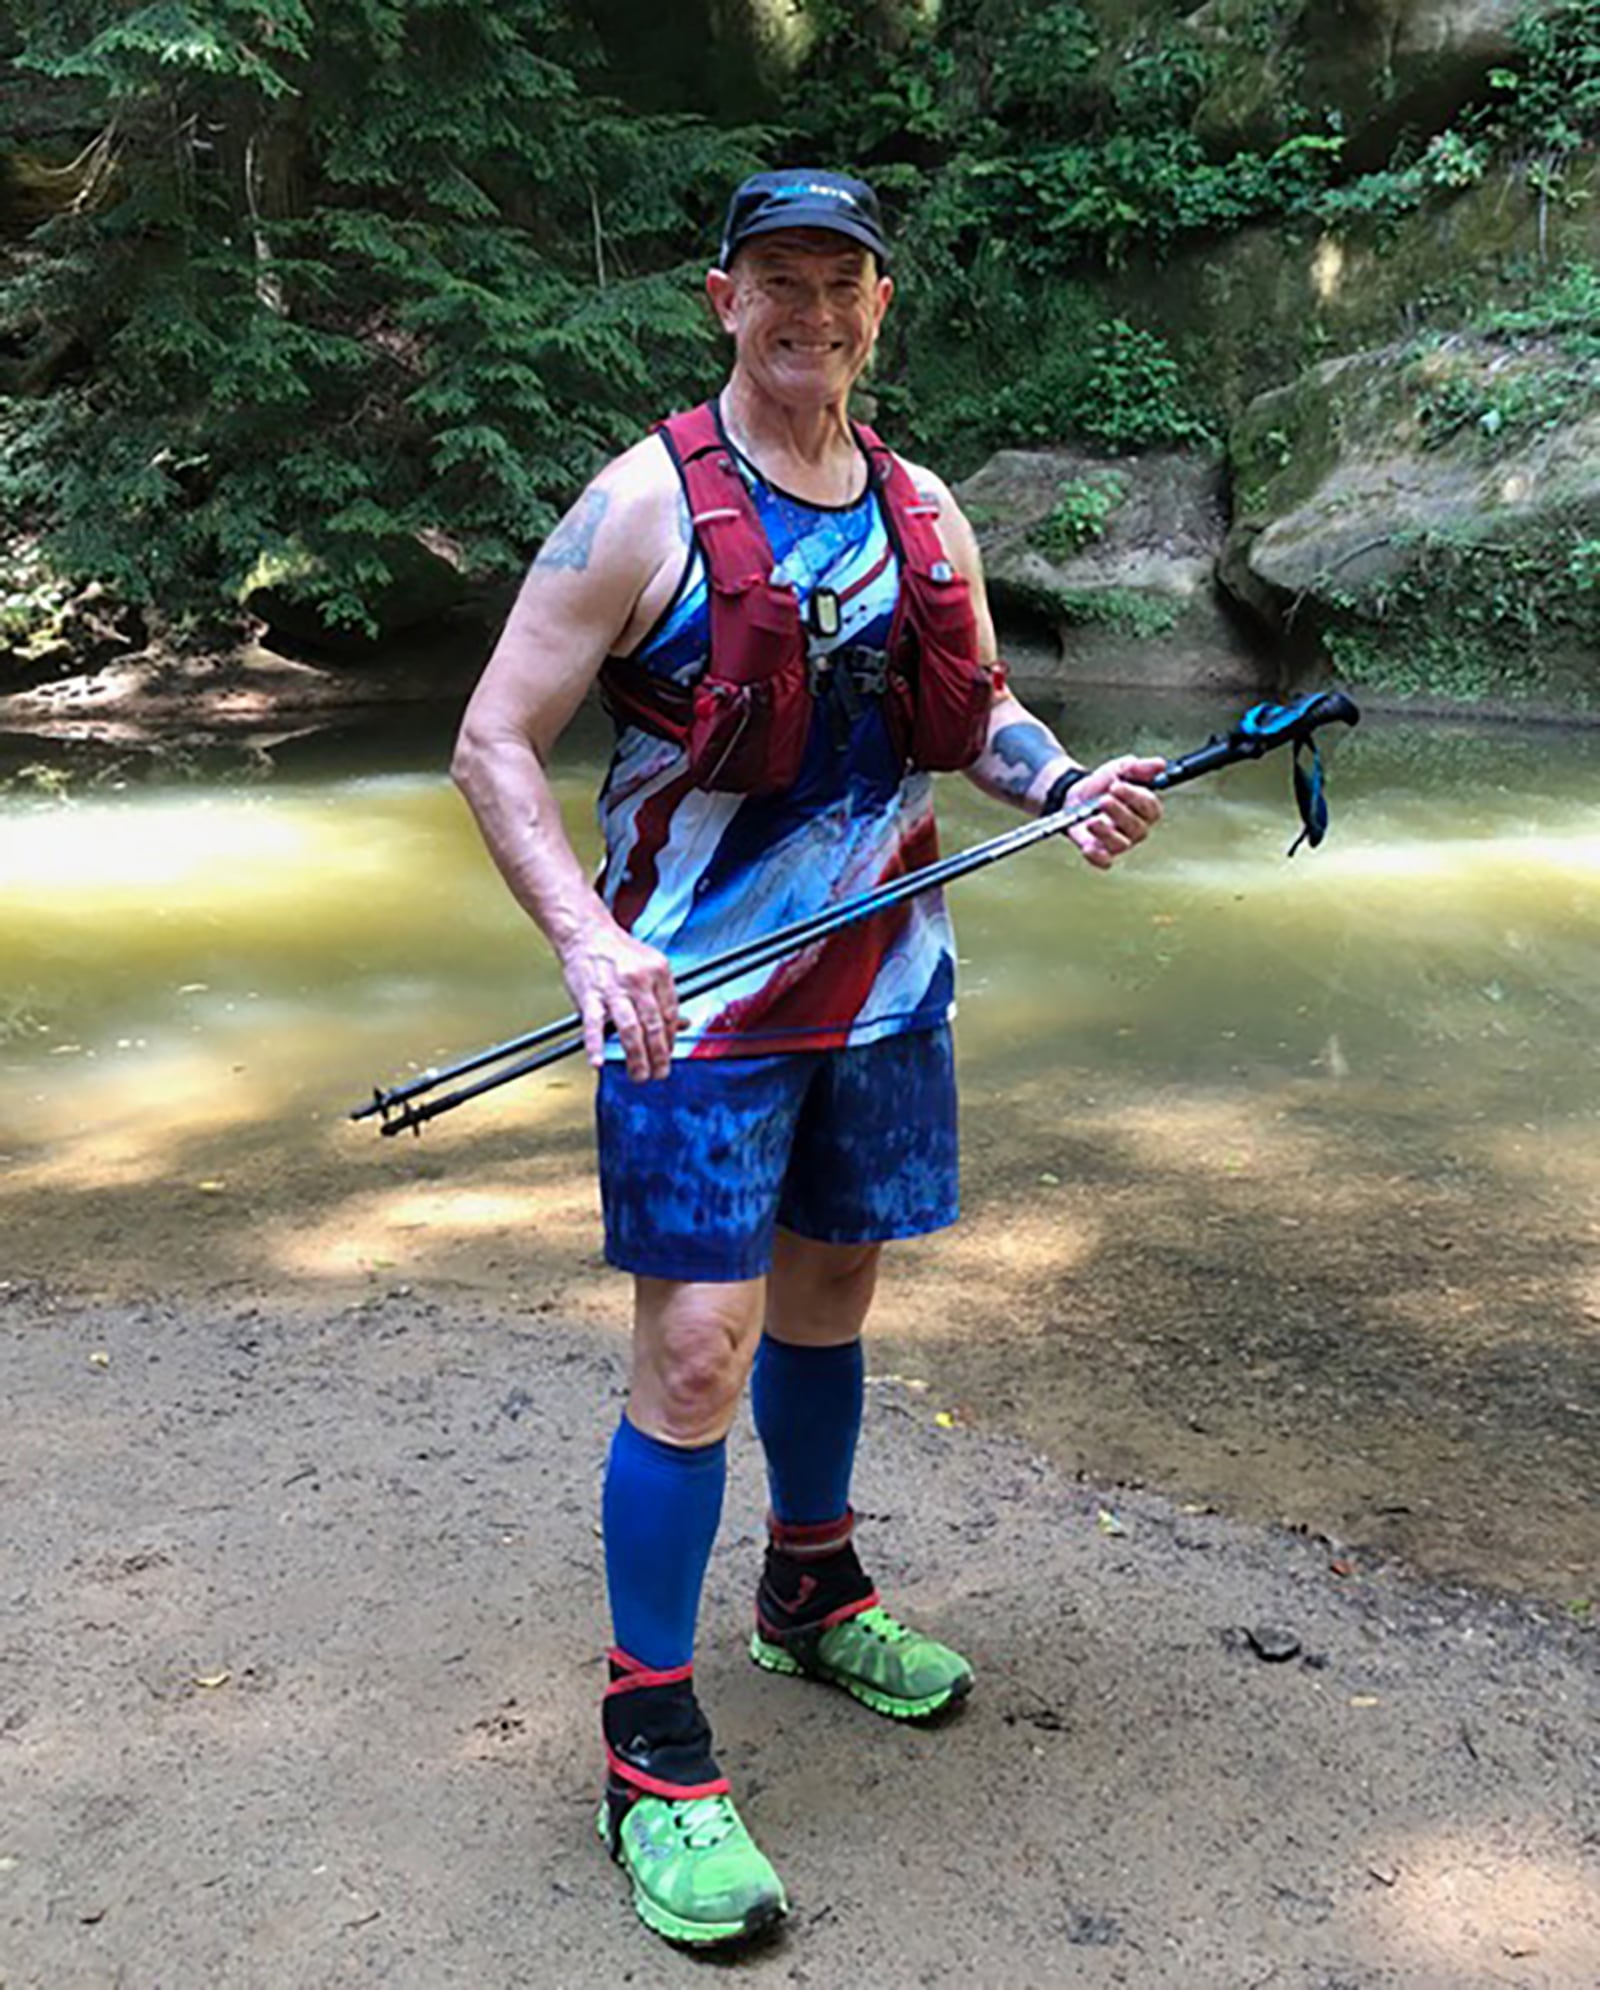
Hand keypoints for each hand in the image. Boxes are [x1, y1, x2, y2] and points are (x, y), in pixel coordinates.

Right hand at [557, 916, 679, 1079]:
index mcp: (658, 971)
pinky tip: (599, 1061)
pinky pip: (594, 1025)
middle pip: (654, 1024)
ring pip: (629, 1028)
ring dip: (637, 1057)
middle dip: (659, 1054)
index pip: (670, 1013)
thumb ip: (665, 996)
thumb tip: (683, 1024)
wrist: (586, 933)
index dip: (671, 1038)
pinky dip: (595, 1045)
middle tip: (661, 1072)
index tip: (669, 1052)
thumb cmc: (619, 951)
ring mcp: (613, 989)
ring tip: (640, 1075)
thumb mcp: (651, 966)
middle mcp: (638, 980)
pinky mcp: (589, 996)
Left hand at [1061, 754, 1165, 870]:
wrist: (1075, 794)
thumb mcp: (1120, 768)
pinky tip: (1088, 847)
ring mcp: (1119, 841)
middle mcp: (1136, 828)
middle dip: (1119, 813)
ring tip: (1091, 820)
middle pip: (1136, 827)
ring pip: (1121, 844)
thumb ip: (1139, 767)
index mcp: (1145, 808)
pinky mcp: (1101, 851)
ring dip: (1106, 833)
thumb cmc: (1103, 784)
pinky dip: (1097, 857)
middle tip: (1103, 799)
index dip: (1136, 798)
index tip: (1117, 785)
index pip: (1150, 808)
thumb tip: (1160, 765)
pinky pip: (1104, 861)